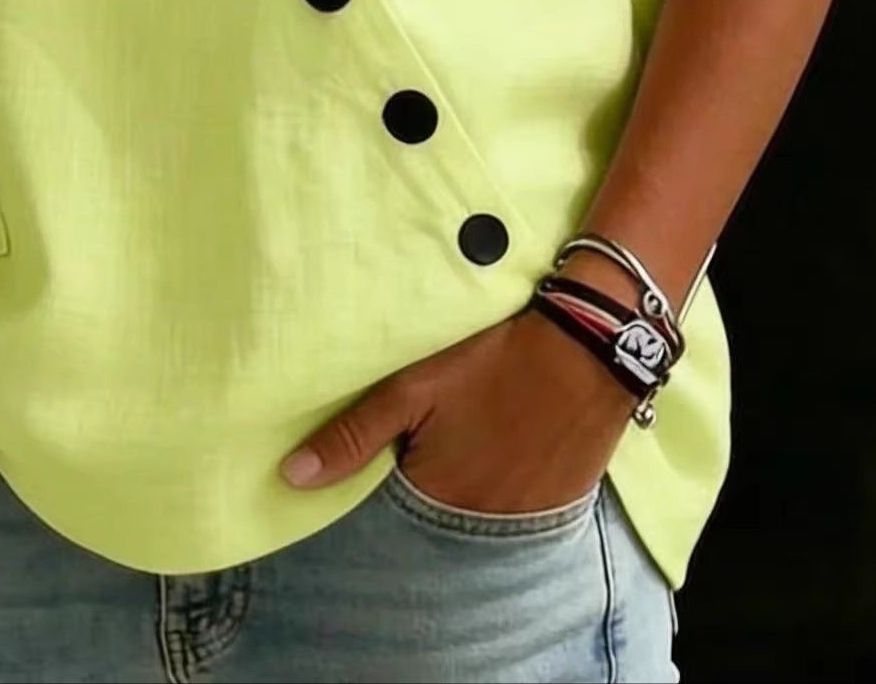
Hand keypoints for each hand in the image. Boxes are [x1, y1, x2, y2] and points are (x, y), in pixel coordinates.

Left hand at [279, 305, 636, 512]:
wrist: (585, 348)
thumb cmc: (491, 364)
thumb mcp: (414, 389)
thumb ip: (354, 435)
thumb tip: (290, 477)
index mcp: (437, 499)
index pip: (391, 513)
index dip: (385, 481)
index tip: (392, 451)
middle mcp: (479, 527)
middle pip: (436, 518)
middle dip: (425, 486)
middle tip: (439, 440)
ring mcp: (523, 523)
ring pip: (476, 517)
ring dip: (467, 489)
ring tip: (475, 441)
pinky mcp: (557, 509)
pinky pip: (517, 515)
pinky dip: (504, 488)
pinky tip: (505, 450)